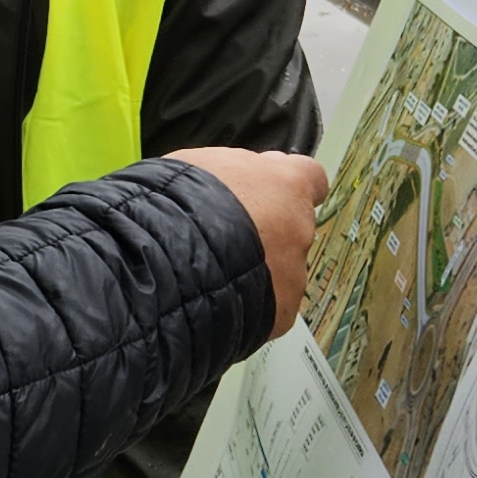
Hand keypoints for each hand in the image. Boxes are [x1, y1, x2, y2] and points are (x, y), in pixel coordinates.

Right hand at [171, 147, 328, 339]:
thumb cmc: (178, 206)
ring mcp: (293, 273)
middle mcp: (299, 228)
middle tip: (226, 237)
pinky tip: (217, 297)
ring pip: (281, 271)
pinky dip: (249, 303)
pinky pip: (269, 307)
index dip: (288, 187)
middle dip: (266, 233)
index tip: (273, 192)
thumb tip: (237, 175)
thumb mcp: (202, 165)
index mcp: (285, 184)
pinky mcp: (281, 313)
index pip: (309, 178)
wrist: (167, 259)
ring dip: (255, 270)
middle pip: (293, 228)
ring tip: (213, 272)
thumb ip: (235, 171)